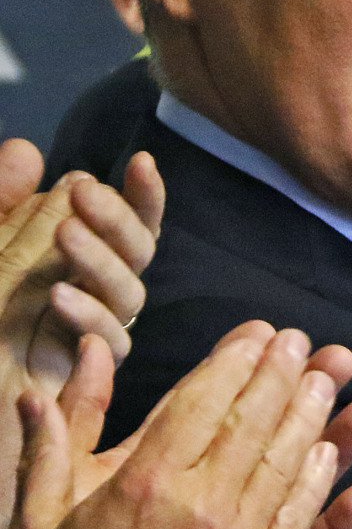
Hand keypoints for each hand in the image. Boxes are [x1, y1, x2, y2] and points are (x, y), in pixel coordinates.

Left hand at [0, 139, 164, 528]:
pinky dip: (89, 316)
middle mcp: (88, 291)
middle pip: (137, 252)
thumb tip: (31, 151)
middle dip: (119, 217)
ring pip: (129, 294)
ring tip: (66, 235)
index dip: (140, 196)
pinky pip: (106, 344)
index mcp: (71, 257)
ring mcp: (84, 334)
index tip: (142, 161)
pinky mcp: (77, 377)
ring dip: (103, 260)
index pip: (125, 223)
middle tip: (83, 193)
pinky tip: (59, 298)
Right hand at [11, 322, 351, 528]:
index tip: (259, 331)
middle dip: (281, 375)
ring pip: (287, 467)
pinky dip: (330, 495)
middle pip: (253, 425)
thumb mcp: (44, 510)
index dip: (235, 361)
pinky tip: (348, 467)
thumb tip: (88, 350)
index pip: (203, 403)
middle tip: (299, 340)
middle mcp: (201, 509)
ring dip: (313, 418)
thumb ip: (64, 428)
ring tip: (329, 378)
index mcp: (148, 483)